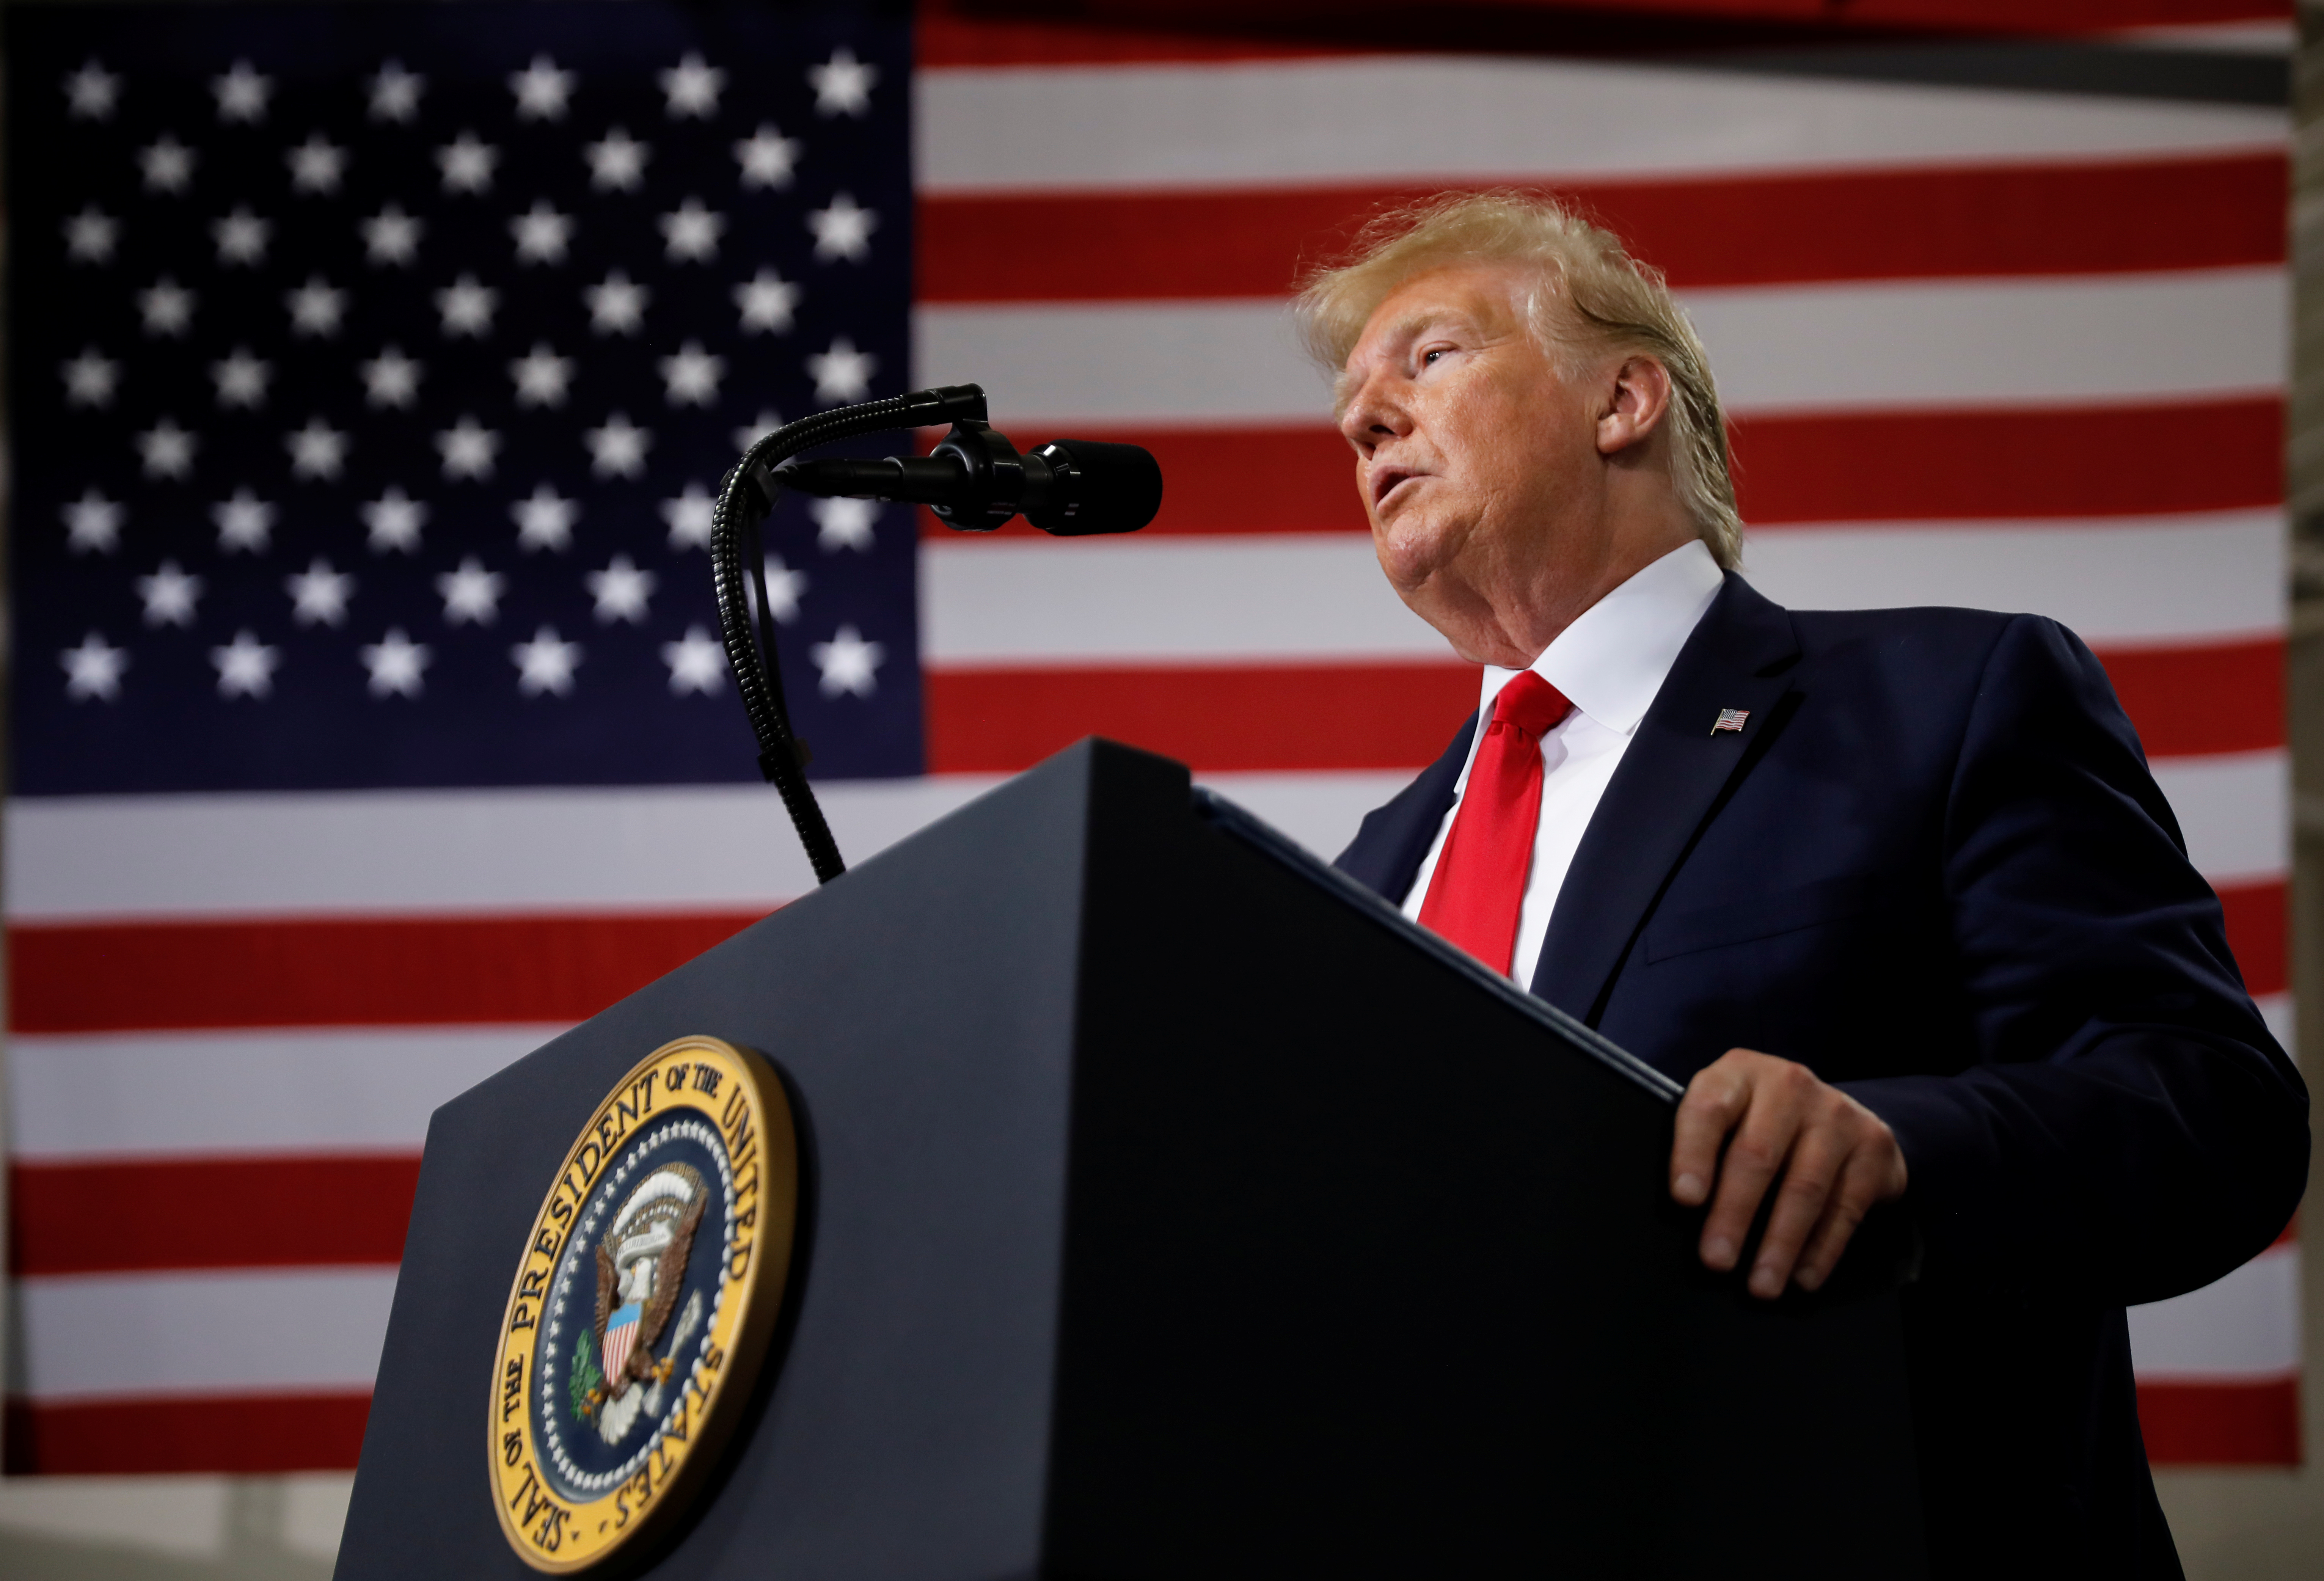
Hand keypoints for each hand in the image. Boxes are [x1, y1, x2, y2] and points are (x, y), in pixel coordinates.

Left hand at [1670, 1048, 1907, 1298]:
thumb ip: (1704, 1148)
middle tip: (1716, 1261)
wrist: (1836, 1114)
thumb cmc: (1760, 1123)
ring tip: (1761, 1285)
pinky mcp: (1872, 1146)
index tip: (1685, 1200)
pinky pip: (1845, 1208)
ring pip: (1804, 1187)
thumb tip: (1683, 1213)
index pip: (1708, 1109)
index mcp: (1738, 1073)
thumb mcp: (1728, 1118)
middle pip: (1757, 1155)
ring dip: (1780, 1243)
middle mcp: (1788, 1085)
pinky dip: (1822, 1250)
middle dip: (1734, 1214)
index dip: (1693, 1154)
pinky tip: (1802, 1278)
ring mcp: (1835, 1113)